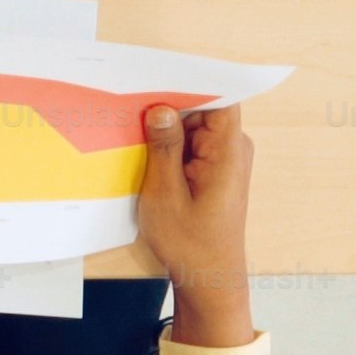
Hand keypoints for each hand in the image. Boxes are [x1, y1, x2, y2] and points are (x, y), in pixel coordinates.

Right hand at [138, 104, 259, 345]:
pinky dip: (165, 144)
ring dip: (161, 127)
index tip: (153, 75)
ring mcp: (222, 160)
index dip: (189, 83)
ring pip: (190, 126)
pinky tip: (137, 148)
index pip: (219, 99)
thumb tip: (161, 107)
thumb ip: (164, 147)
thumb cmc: (189, 241)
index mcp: (228, 152)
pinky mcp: (211, 170)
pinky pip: (188, 144)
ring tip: (124, 126)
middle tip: (124, 103)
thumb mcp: (166, 193)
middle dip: (166, 105)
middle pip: (200, 109)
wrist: (208, 279)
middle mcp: (231, 150)